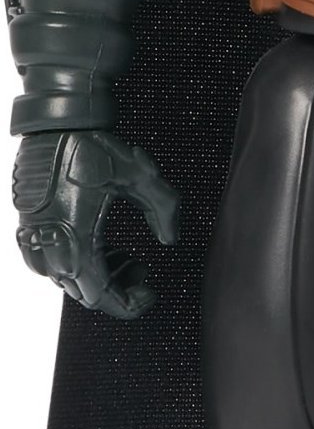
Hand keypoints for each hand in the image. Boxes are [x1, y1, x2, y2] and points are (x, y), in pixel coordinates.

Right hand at [12, 128, 179, 318]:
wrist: (54, 124)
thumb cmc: (91, 147)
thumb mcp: (141, 175)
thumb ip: (164, 208)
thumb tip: (169, 237)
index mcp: (74, 242)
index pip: (100, 297)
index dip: (128, 304)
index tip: (149, 293)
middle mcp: (49, 247)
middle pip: (85, 293)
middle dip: (118, 288)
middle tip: (141, 271)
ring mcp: (35, 239)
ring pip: (67, 281)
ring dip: (98, 277)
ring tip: (124, 258)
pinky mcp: (29, 228)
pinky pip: (52, 264)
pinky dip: (77, 264)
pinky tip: (99, 247)